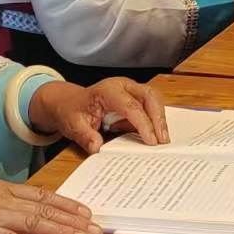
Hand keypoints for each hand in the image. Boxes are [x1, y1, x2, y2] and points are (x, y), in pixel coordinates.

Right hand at [0, 181, 100, 233]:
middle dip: (73, 221)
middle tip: (96, 232)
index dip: (68, 205)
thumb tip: (31, 216)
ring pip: (31, 222)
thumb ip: (4, 207)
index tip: (88, 215)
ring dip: (59, 232)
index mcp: (0, 190)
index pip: (42, 196)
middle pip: (43, 209)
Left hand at [27, 75, 167, 155]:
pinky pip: (151, 108)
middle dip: (159, 118)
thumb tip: (97, 146)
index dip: (143, 123)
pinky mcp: (136, 100)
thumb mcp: (73, 125)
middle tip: (163, 140)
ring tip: (162, 140)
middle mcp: (123, 86)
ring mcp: (131, 91)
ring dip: (160, 120)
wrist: (70, 103)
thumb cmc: (72, 111)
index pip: (131, 105)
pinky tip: (154, 137)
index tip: (151, 141)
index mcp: (108, 90)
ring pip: (154, 100)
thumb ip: (85, 135)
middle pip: (149, 96)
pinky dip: (155, 122)